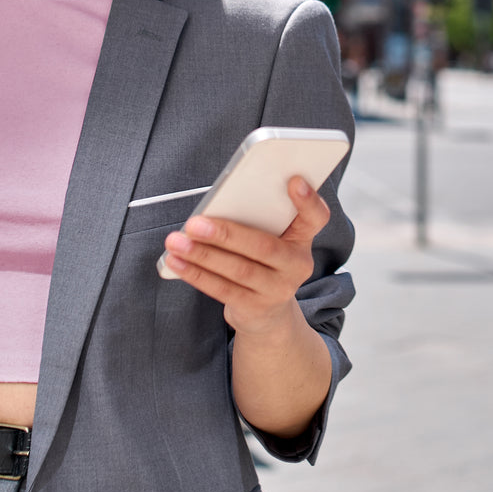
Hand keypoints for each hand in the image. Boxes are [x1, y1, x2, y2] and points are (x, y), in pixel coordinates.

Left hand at [160, 175, 329, 335]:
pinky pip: (222, 289)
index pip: (316, 217)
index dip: (308, 200)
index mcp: (301, 237)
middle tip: (194, 223)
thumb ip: (254, 218)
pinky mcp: (256, 307)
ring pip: (238, 270)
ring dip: (202, 255)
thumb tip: (215, 207)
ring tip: (176, 242)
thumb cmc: (261, 259)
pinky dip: (195, 274)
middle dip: (225, 234)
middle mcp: (296, 265)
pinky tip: (176, 262)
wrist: (268, 311)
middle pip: (263, 246)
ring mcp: (278, 289)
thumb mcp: (268, 235)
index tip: (294, 180)